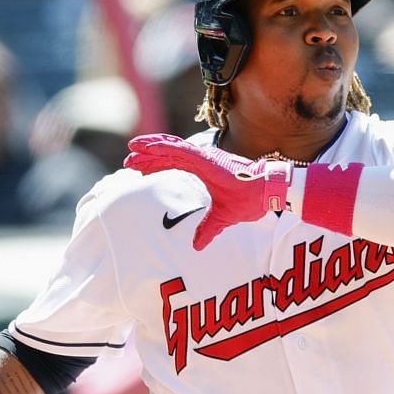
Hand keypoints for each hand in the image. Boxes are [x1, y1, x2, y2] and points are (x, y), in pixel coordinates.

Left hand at [123, 133, 290, 249]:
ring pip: (170, 149)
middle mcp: (201, 160)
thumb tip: (196, 245)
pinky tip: (147, 148)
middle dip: (147, 158)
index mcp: (204, 170)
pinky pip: (179, 150)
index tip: (139, 170)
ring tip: (131, 150)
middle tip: (128, 161)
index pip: (174, 164)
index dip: (156, 165)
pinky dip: (161, 147)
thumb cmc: (249, 200)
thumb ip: (208, 229)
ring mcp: (203, 157)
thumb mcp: (222, 219)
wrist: (266, 192)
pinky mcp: (205, 159)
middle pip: (168, 155)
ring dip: (149, 149)